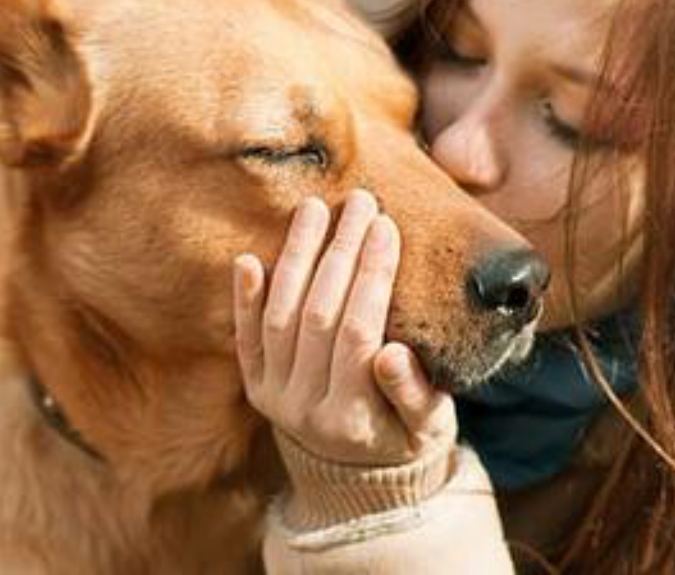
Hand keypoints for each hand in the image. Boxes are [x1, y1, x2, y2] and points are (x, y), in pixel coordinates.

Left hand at [233, 190, 455, 465]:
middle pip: (318, 317)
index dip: (373, 277)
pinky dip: (244, 298)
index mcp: (352, 420)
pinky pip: (245, 338)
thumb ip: (413, 393)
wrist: (359, 472)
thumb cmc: (407, 436)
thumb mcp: (430, 425)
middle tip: (360, 202)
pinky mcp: (255, 386)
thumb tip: (391, 354)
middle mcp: (304, 410)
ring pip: (279, 318)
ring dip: (296, 258)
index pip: (359, 334)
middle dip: (341, 253)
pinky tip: (249, 258)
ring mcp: (274, 397)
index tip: (387, 226)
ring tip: (315, 208)